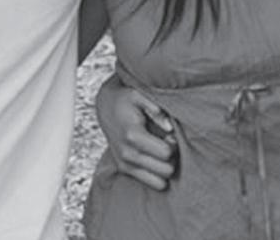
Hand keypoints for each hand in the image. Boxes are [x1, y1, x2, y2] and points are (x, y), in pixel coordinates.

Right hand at [95, 73, 176, 189]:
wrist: (106, 107)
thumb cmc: (126, 100)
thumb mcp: (139, 95)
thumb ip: (155, 109)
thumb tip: (169, 127)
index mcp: (133, 136)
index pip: (166, 153)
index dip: (174, 144)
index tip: (170, 135)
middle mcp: (127, 154)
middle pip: (165, 170)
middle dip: (172, 158)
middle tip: (167, 144)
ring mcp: (125, 164)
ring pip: (160, 182)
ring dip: (165, 168)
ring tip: (161, 152)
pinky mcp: (124, 169)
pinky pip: (151, 183)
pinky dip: (158, 174)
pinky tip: (155, 158)